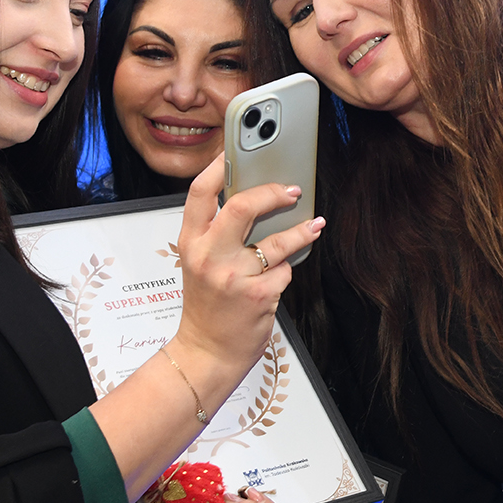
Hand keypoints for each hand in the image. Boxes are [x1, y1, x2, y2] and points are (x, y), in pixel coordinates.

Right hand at [172, 157, 323, 378]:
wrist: (207, 352)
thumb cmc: (207, 306)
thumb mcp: (200, 263)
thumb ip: (218, 233)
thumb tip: (256, 200)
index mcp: (190, 243)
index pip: (200, 193)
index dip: (219, 166)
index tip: (237, 151)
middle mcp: (209, 256)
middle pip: (243, 206)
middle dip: (273, 193)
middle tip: (292, 190)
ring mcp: (234, 276)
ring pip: (278, 240)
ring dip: (302, 232)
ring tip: (312, 226)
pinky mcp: (259, 295)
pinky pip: (285, 270)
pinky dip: (287, 270)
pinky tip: (282, 275)